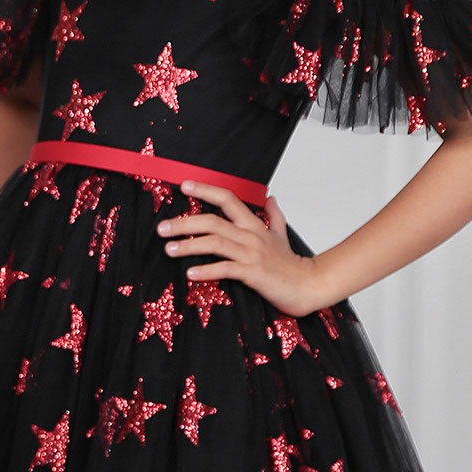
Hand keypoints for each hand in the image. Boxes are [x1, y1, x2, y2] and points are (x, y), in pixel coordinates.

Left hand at [158, 180, 333, 316]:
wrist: (308, 286)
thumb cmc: (291, 265)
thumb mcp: (282, 235)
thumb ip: (274, 216)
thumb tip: (271, 198)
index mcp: (255, 225)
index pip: (228, 199)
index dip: (206, 190)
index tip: (184, 185)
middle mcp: (251, 236)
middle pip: (213, 221)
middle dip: (184, 223)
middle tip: (163, 228)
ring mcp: (252, 254)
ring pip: (215, 243)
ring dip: (188, 245)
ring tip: (169, 249)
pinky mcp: (253, 273)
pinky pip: (225, 269)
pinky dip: (206, 270)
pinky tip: (190, 273)